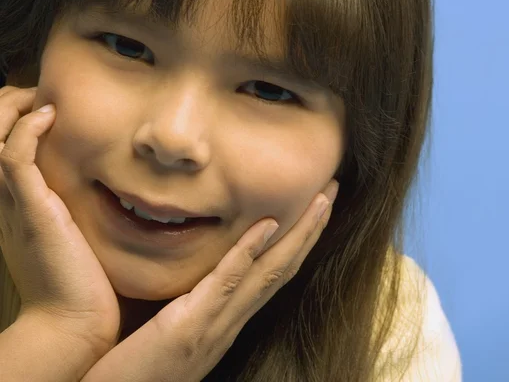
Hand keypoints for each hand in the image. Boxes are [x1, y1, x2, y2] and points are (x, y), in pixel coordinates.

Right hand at [0, 86, 119, 349]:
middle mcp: (3, 199)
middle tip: (39, 97)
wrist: (72, 321)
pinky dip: (24, 129)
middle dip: (5, 105)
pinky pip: (14, 157)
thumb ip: (67, 207)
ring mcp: (13, 203)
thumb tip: (89, 184)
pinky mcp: (33, 209)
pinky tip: (49, 116)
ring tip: (42, 100)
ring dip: (11, 109)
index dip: (9, 118)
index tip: (42, 106)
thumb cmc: (76, 280)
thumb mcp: (66, 234)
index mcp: (10, 203)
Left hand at [80, 179, 338, 381]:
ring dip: (300, 234)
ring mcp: (215, 326)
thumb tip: (195, 277)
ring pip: (269, 273)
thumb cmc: (132, 371)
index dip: (298, 242)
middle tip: (331, 190)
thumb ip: (188, 305)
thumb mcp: (170, 333)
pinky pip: (227, 282)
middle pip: (283, 269)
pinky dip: (250, 251)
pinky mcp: (189, 327)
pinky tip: (268, 223)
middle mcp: (230, 323)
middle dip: (311, 229)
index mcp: (227, 321)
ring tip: (320, 199)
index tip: (314, 210)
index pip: (272, 275)